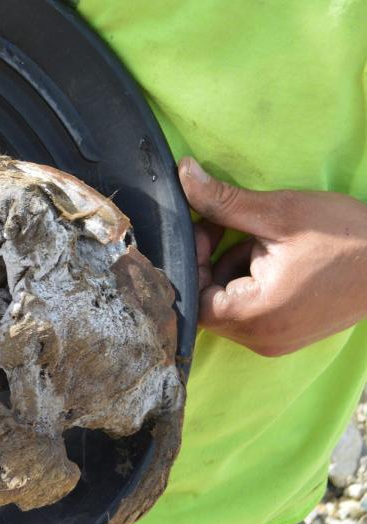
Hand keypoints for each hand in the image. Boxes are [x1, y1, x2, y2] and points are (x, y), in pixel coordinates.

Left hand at [178, 157, 366, 355]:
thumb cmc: (347, 236)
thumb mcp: (280, 212)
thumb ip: (224, 201)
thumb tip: (182, 175)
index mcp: (255, 316)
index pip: (191, 297)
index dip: (193, 260)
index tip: (208, 227)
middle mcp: (261, 339)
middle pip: (207, 302)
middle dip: (213, 262)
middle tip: (229, 228)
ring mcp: (276, 342)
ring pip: (228, 306)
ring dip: (233, 271)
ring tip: (263, 242)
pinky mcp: (288, 336)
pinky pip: (252, 312)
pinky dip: (252, 283)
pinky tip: (276, 258)